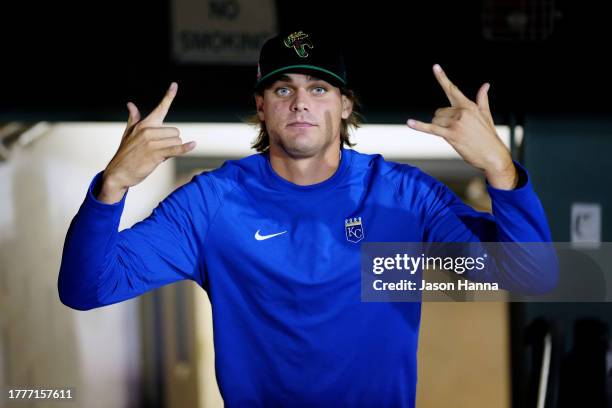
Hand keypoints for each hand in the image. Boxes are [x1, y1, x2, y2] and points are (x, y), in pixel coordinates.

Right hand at [98, 82, 195, 203]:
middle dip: (171, 142)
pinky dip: (185, 149)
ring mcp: (152, 142)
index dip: (168, 96)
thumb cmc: (126, 153)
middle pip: (175, 132)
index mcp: (144, 124)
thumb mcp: (128, 133)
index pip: (160, 108)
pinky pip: (175, 149)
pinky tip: (193, 145)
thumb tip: (130, 104)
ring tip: (157, 155)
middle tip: (158, 150)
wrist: (118, 172)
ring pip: (176, 141)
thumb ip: (133, 118)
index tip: (174, 84)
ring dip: (172, 150)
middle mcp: (148, 130)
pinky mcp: (156, 154)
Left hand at [407, 64, 516, 189]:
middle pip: (439, 111)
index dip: (442, 77)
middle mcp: (461, 112)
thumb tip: (486, 85)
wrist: (493, 155)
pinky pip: (431, 129)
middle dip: (443, 121)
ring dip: (440, 128)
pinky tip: (409, 122)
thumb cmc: (489, 137)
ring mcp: (455, 123)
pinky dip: (419, 126)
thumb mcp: (486, 115)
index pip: (452, 89)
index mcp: (469, 105)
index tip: (435, 67)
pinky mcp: (450, 135)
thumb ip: (482, 99)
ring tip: (455, 136)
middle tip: (456, 131)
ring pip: (435, 120)